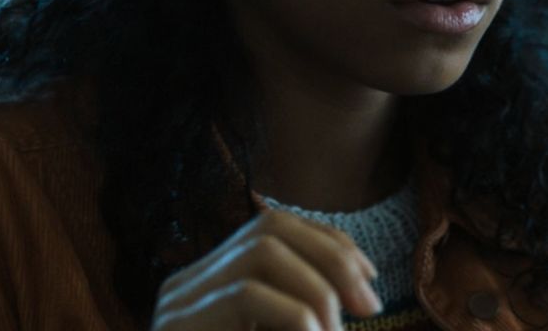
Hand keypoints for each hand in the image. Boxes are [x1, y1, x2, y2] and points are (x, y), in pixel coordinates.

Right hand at [151, 210, 381, 330]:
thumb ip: (302, 314)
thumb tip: (362, 287)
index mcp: (212, 282)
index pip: (275, 228)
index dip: (327, 242)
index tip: (369, 277)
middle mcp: (190, 283)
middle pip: (270, 227)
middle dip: (330, 256)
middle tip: (369, 305)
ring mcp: (178, 303)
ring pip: (262, 250)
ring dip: (315, 287)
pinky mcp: (177, 327)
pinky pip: (246, 296)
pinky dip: (295, 315)